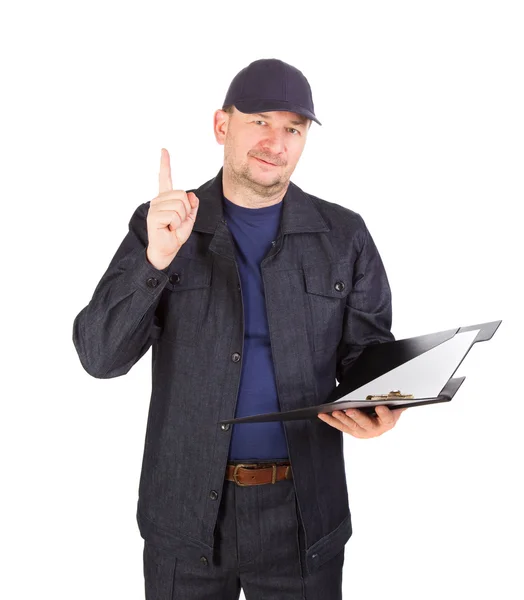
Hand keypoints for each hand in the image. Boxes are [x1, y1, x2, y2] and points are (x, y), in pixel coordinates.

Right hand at [146, 148, 199, 269]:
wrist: (166, 250)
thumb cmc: (175, 235)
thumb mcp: (189, 219)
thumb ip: (192, 207)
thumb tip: (192, 195)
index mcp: (166, 199)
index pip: (165, 178)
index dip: (165, 164)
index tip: (164, 150)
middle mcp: (158, 200)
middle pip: (182, 194)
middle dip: (187, 211)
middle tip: (178, 222)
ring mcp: (154, 207)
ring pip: (180, 205)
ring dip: (181, 219)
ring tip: (172, 226)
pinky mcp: (154, 216)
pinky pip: (175, 214)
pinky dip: (176, 224)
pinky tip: (168, 229)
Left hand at [317, 406, 406, 438]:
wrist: (384, 421)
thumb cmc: (389, 410)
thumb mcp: (397, 404)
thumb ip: (398, 398)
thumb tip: (401, 386)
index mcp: (389, 422)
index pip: (388, 418)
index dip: (384, 413)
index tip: (381, 407)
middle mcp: (376, 429)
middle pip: (366, 424)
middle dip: (357, 417)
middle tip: (350, 410)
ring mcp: (363, 432)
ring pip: (351, 426)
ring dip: (342, 419)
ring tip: (336, 412)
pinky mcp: (352, 432)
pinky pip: (341, 426)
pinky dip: (331, 421)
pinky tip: (324, 415)